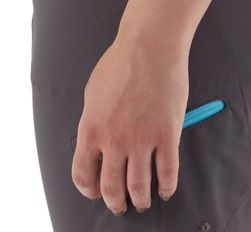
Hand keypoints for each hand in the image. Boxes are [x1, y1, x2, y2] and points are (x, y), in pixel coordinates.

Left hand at [71, 30, 188, 214]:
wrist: (149, 46)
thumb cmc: (120, 63)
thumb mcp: (93, 93)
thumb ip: (93, 121)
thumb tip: (96, 143)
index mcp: (91, 129)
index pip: (83, 175)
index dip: (89, 190)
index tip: (95, 192)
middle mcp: (114, 140)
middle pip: (111, 187)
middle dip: (115, 202)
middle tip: (121, 205)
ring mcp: (142, 140)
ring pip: (139, 187)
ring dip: (141, 200)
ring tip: (143, 202)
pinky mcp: (167, 135)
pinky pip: (167, 173)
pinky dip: (166, 187)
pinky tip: (165, 190)